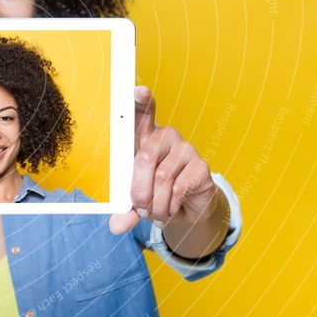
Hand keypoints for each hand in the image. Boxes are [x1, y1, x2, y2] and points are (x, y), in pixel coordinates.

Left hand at [109, 86, 218, 234]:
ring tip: (155, 213)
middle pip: (144, 156)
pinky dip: (171, 205)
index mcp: (145, 138)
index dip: (140, 101)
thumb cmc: (157, 194)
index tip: (137, 91)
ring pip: (161, 176)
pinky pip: (179, 187)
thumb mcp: (136, 200)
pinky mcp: (201, 166)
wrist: (188, 208)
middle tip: (139, 208)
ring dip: (155, 202)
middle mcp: (166, 137)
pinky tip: (171, 210)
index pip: (142, 114)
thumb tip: (116, 226)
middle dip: (138, 189)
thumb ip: (124, 209)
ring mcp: (186, 149)